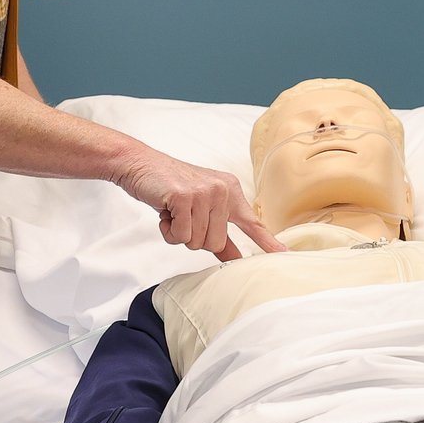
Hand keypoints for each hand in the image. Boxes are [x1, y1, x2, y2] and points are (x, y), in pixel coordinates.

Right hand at [113, 148, 282, 261]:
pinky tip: (165, 212)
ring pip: (197, 242)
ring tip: (173, 212)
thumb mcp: (200, 206)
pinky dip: (168, 230)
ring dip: (179, 233)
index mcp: (230, 190)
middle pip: (216, 244)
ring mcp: (205, 193)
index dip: (267, 241)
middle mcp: (222, 190)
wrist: (140, 164)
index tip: (283, 254)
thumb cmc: (170, 188)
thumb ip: (218, 230)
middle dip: (195, 238)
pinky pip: (180, 236)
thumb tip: (234, 258)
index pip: (252, 222)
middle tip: (182, 217)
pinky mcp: (184, 197)